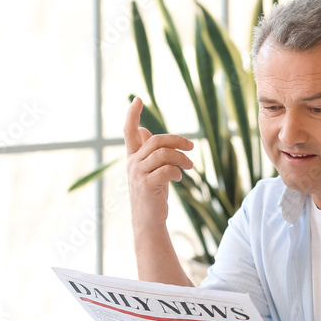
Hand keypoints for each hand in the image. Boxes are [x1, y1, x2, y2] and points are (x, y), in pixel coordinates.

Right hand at [123, 97, 193, 227]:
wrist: (148, 220)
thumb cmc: (152, 193)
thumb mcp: (149, 170)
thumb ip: (147, 151)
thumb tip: (143, 129)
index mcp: (133, 157)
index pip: (128, 131)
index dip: (132, 115)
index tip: (137, 99)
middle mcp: (132, 163)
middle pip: (156, 140)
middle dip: (177, 140)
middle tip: (191, 146)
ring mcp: (138, 174)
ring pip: (163, 154)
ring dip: (181, 158)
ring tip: (189, 166)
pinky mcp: (146, 185)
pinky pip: (167, 169)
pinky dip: (177, 172)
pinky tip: (179, 178)